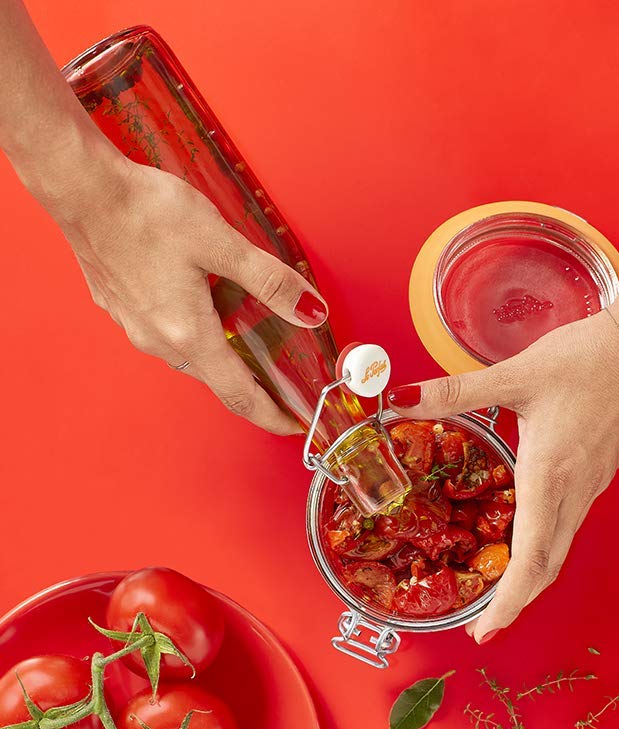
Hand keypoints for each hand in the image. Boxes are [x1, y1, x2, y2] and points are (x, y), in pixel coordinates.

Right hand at [57, 158, 327, 434]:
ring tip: (253, 342)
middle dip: (254, 384)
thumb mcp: (222, 243)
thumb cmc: (145, 212)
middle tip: (285, 380)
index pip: (240, 396)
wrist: (81, 187)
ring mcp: (133, 325)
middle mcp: (157, 340)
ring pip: (191, 355)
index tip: (294, 425)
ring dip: (223, 355)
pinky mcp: (120, 307)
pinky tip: (208, 306)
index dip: (271, 415)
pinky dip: (196, 332)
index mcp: (188, 334)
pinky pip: (167, 333)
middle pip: (217, 378)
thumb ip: (271, 281)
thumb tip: (310, 311)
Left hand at [387, 303, 618, 641]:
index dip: (507, 601)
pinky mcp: (599, 473)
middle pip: (548, 566)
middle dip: (514, 603)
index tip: (485, 629)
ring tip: (497, 592)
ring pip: (561, 548)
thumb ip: (455, 392)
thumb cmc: (588, 358)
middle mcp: (575, 490)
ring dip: (530, 578)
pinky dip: (544, 548)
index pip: (530, 557)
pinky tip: (525, 539)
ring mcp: (592, 484)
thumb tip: (399, 402)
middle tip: (480, 626)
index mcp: (550, 474)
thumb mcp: (515, 374)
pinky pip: (570, 524)